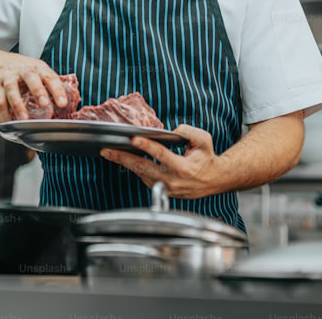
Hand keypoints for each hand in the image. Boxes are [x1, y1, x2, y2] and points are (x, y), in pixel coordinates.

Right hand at [0, 49, 67, 121]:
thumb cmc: (19, 69)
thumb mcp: (36, 70)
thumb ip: (48, 83)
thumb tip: (66, 102)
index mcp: (37, 67)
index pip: (50, 77)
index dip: (57, 90)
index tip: (63, 103)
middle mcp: (22, 70)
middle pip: (31, 77)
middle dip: (38, 91)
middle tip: (44, 104)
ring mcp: (7, 77)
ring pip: (12, 90)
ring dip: (18, 105)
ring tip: (24, 119)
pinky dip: (3, 113)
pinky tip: (8, 121)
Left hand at [99, 125, 222, 198]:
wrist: (214, 180)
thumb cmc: (206, 158)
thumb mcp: (203, 140)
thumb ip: (188, 132)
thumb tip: (171, 131)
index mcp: (183, 168)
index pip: (161, 155)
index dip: (146, 146)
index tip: (133, 138)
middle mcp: (173, 180)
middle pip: (143, 168)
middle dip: (123, 158)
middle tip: (107, 151)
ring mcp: (166, 188)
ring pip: (141, 173)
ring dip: (125, 163)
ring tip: (110, 153)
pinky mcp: (163, 190)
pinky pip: (145, 177)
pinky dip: (135, 167)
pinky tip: (126, 159)